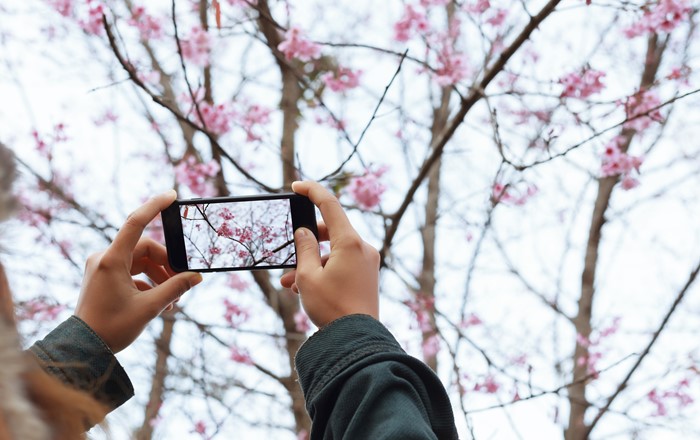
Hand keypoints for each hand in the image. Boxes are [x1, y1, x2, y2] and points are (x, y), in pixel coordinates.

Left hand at [74, 190, 202, 352]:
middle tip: (183, 283)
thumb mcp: (149, 308)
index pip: (136, 223)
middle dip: (166, 265)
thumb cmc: (112, 328)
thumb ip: (175, 288)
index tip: (172, 195)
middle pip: (145, 250)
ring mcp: (102, 267)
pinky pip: (131, 272)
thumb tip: (196, 277)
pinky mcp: (103, 277)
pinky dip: (147, 283)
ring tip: (173, 300)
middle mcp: (104, 258)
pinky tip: (160, 302)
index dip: (154, 206)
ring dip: (159, 277)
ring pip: (140, 262)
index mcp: (111, 260)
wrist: (84, 347)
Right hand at [280, 181, 378, 327]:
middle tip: (288, 253)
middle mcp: (362, 247)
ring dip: (311, 263)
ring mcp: (367, 262)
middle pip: (330, 231)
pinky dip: (324, 271)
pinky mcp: (367, 275)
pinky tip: (304, 289)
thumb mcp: (308, 276)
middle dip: (306, 242)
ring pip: (333, 252)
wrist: (355, 340)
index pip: (330, 205)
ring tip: (290, 283)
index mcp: (349, 242)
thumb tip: (305, 232)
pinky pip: (342, 264)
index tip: (297, 186)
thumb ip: (304, 248)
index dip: (312, 191)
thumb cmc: (331, 307)